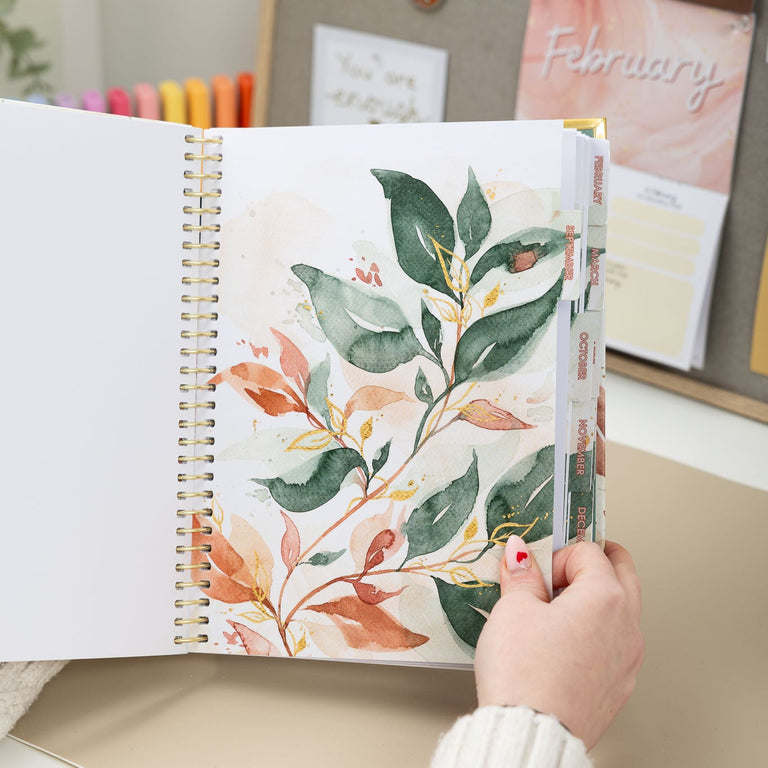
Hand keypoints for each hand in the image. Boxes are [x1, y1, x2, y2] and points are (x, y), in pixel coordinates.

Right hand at [474, 537, 643, 749]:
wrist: (531, 735)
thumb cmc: (525, 675)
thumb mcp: (513, 610)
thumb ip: (521, 575)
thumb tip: (520, 554)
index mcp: (605, 597)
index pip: (588, 552)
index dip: (557, 554)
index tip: (534, 568)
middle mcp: (626, 626)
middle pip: (621, 573)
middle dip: (592, 562)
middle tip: (560, 566)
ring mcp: (627, 659)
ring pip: (622, 610)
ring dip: (596, 598)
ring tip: (556, 608)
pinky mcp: (618, 687)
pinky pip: (614, 645)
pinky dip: (595, 632)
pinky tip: (563, 642)